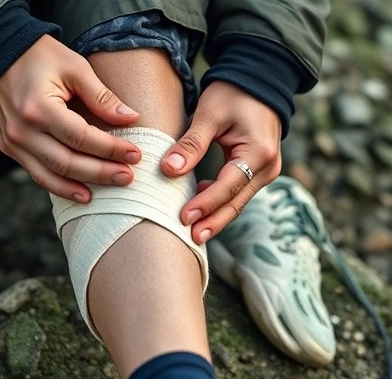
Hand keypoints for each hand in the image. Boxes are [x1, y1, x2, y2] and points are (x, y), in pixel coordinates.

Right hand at [0, 35, 140, 203]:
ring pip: (52, 175)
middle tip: (128, 177)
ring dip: (82, 186)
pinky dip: (60, 187)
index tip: (135, 154)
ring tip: (110, 188)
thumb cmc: (39, 57)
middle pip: (68, 162)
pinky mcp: (10, 148)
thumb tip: (131, 118)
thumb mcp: (74, 67)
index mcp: (38, 108)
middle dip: (101, 173)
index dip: (110, 149)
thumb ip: (101, 96)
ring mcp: (12, 143)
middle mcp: (22, 131)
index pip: (82, 137)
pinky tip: (82, 193)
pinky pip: (38, 174)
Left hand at [160, 81, 281, 243]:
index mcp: (258, 152)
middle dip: (214, 221)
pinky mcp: (258, 170)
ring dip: (217, 216)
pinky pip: (238, 192)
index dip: (206, 203)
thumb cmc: (233, 93)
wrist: (258, 80)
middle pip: (237, 202)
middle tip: (191, 238)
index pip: (229, 186)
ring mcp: (266, 170)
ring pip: (238, 201)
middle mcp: (268, 167)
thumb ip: (191, 144)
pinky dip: (220, 202)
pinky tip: (201, 207)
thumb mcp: (209, 114)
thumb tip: (168, 170)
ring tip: (194, 231)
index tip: (183, 217)